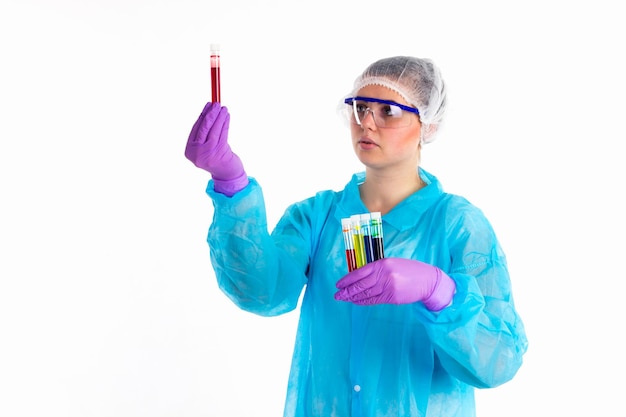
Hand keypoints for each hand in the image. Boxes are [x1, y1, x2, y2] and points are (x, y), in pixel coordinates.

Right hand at [185, 102, 247, 195]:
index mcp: (189, 151)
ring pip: (214, 129)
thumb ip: (203, 134)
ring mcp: (207, 153)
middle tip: (216, 103)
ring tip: (224, 108)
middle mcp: (196, 152)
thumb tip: (208, 111)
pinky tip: (227, 116)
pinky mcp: (219, 152)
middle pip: (204, 127)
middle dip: (211, 114)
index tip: (208, 105)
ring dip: (219, 117)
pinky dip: (225, 123)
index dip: (202, 115)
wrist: (227, 174)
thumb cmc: (216, 157)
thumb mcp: (205, 147)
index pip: (195, 128)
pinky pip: (222, 133)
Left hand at [334, 257, 455, 310]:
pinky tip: (357, 302)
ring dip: (353, 298)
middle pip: (360, 285)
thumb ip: (377, 269)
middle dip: (347, 291)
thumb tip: (359, 277)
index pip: (359, 272)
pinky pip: (374, 301)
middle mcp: (383, 274)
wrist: (427, 280)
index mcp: (382, 263)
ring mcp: (388, 287)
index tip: (338, 284)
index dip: (347, 279)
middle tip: (337, 295)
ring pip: (366, 294)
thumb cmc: (409, 270)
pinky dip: (364, 302)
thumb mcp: (392, 264)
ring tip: (344, 299)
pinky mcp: (392, 297)